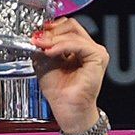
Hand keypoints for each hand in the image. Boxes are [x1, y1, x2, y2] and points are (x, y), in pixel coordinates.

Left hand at [30, 15, 108, 133]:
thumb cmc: (59, 91)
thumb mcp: (44, 63)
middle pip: (70, 25)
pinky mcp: (98, 57)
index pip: (65, 27)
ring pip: (73, 32)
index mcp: (77, 48)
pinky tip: (50, 51)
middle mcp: (88, 47)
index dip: (50, 28)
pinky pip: (78, 44)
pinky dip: (62, 45)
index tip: (36, 34)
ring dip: (54, 38)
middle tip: (37, 39)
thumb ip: (42, 47)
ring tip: (42, 46)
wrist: (67, 109)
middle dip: (51, 31)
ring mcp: (94, 51)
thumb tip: (37, 35)